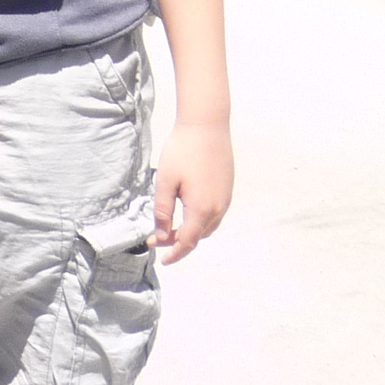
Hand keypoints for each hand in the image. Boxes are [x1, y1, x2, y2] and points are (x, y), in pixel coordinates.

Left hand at [153, 119, 233, 262]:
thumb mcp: (165, 182)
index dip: (174, 253)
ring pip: (208, 227)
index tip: (161, 259)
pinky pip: (214, 214)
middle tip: (157, 237)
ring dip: (191, 231)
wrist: (207, 125)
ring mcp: (226, 199)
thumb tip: (161, 236)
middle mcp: (218, 208)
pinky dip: (200, 220)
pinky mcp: (227, 189)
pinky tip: (188, 211)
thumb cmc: (182, 151)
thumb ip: (162, 212)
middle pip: (198, 236)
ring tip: (171, 227)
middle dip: (178, 241)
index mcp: (202, 210)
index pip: (187, 242)